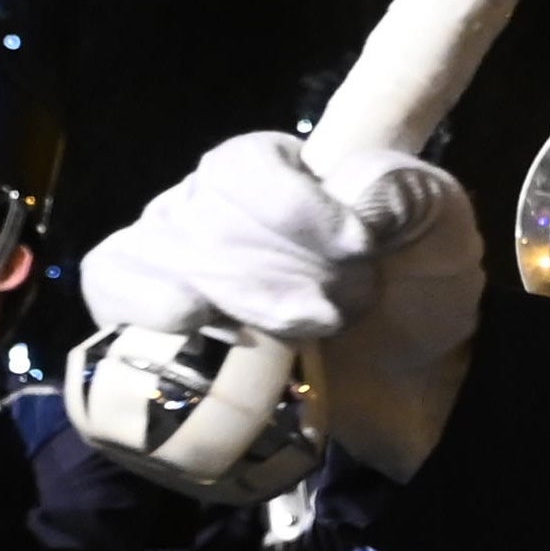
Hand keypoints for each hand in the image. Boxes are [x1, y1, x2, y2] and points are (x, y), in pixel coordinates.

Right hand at [82, 135, 485, 474]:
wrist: (416, 384)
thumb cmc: (422, 289)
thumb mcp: (437, 220)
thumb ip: (393, 185)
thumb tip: (340, 190)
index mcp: (275, 166)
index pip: (242, 166)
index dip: (295, 210)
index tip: (359, 249)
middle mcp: (211, 202)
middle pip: (205, 220)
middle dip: (283, 273)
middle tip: (343, 309)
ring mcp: (176, 257)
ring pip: (155, 254)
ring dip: (231, 300)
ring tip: (294, 334)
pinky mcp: (155, 317)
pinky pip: (113, 284)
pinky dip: (141, 303)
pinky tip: (191, 322)